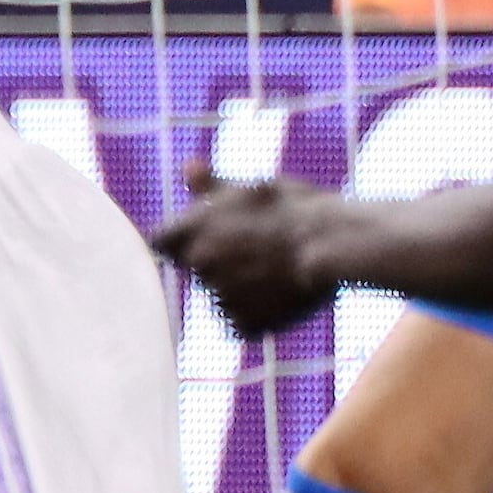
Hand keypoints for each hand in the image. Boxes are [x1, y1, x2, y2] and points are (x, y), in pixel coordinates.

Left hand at [151, 172, 345, 336]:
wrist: (332, 244)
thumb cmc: (294, 208)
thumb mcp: (251, 188)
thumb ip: (211, 186)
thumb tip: (186, 168)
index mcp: (192, 230)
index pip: (160, 242)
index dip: (179, 240)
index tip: (203, 235)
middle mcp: (199, 264)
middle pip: (195, 268)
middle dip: (216, 261)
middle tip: (255, 248)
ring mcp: (220, 296)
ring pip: (220, 294)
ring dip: (238, 286)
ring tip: (275, 267)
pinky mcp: (243, 324)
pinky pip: (241, 320)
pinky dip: (257, 311)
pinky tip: (281, 292)